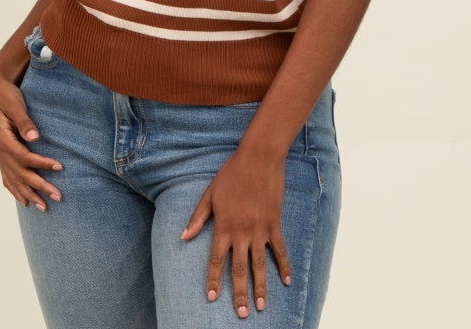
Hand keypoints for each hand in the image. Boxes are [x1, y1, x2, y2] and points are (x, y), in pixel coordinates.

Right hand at [0, 67, 62, 211]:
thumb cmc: (5, 93)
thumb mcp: (15, 103)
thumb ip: (24, 121)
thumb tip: (34, 137)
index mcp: (1, 140)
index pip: (24, 157)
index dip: (42, 164)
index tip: (60, 167)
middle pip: (20, 174)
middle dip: (39, 186)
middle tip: (58, 197)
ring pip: (13, 179)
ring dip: (28, 193)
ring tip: (43, 207)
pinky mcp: (0, 152)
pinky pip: (6, 176)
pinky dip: (14, 189)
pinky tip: (23, 199)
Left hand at [180, 145, 290, 318]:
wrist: (259, 158)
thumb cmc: (232, 173)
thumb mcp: (210, 193)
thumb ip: (198, 217)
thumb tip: (184, 237)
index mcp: (224, 224)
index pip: (216, 259)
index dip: (213, 279)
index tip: (211, 298)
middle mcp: (242, 231)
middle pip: (239, 268)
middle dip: (239, 292)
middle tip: (240, 314)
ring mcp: (260, 229)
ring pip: (260, 264)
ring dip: (260, 286)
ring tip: (260, 306)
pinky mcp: (274, 223)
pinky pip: (279, 249)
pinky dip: (284, 266)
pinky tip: (286, 281)